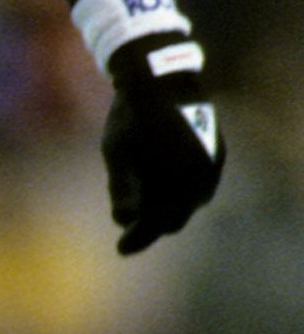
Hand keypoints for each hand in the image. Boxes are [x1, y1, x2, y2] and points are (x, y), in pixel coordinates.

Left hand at [102, 34, 222, 253]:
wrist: (165, 83)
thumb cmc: (132, 119)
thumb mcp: (116, 155)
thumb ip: (121, 189)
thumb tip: (123, 219)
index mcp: (169, 184)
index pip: (153, 224)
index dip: (137, 239)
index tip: (120, 250)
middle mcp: (196, 181)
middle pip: (173, 219)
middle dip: (152, 226)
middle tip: (133, 230)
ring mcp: (210, 169)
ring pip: (189, 204)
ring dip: (169, 210)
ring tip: (147, 209)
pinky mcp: (216, 157)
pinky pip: (200, 187)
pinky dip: (182, 194)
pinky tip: (166, 189)